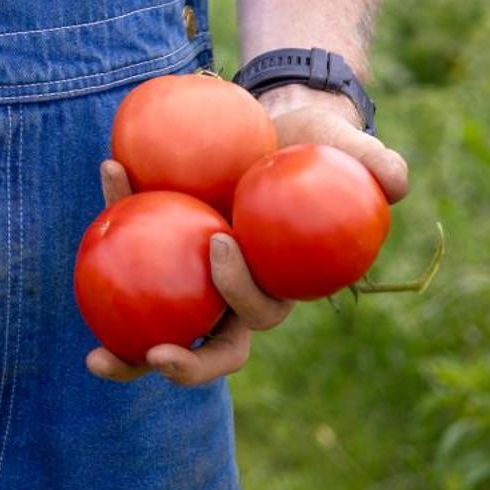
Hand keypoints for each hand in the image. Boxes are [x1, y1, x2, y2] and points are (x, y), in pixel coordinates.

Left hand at [84, 89, 410, 387]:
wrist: (274, 121)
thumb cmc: (315, 143)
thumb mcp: (347, 147)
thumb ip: (375, 165)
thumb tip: (396, 183)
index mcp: (274, 284)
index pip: (258, 314)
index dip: (241, 299)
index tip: (220, 245)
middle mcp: (230, 294)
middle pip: (208, 349)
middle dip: (181, 367)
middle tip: (151, 351)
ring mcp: (190, 278)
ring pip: (158, 328)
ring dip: (125, 348)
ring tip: (93, 357)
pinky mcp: (158, 244)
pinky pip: (130, 243)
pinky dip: (114, 214)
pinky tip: (107, 171)